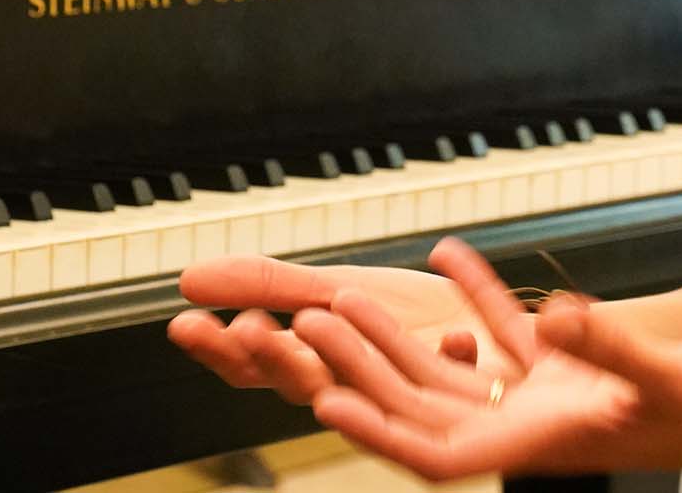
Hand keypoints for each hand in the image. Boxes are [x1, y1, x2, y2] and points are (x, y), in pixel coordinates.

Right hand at [170, 242, 533, 405]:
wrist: (496, 336)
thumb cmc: (413, 323)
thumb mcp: (336, 290)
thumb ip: (271, 286)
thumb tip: (187, 280)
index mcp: (318, 368)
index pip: (255, 368)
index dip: (220, 350)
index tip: (185, 322)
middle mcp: (356, 392)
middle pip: (304, 382)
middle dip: (273, 357)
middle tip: (247, 328)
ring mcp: (408, 403)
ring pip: (371, 389)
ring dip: (345, 359)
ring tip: (319, 319)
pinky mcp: (465, 401)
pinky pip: (461, 376)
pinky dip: (456, 354)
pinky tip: (454, 334)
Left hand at [287, 240, 681, 482]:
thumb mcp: (673, 374)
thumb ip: (612, 347)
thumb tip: (556, 318)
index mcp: (549, 443)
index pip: (442, 451)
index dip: (380, 430)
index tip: (327, 399)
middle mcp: (539, 427)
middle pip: (428, 408)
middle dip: (368, 372)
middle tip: (315, 323)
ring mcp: (554, 398)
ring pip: (457, 371)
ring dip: (404, 335)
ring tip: (351, 292)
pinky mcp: (577, 367)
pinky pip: (509, 335)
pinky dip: (477, 297)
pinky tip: (453, 254)